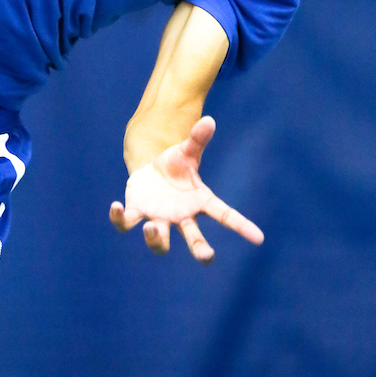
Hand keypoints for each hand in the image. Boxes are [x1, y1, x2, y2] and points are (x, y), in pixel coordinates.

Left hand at [109, 116, 263, 262]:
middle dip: (200, 248)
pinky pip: (127, 223)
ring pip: (159, 241)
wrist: (150, 172)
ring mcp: (159, 219)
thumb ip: (198, 138)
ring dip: (155, 238)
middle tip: (207, 256)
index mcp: (199, 201)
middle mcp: (181, 217)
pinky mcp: (137, 213)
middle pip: (193, 238)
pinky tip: (115, 206)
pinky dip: (120, 218)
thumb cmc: (174, 164)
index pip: (225, 215)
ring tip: (151, 227)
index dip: (242, 226)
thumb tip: (209, 120)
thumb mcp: (186, 150)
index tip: (259, 238)